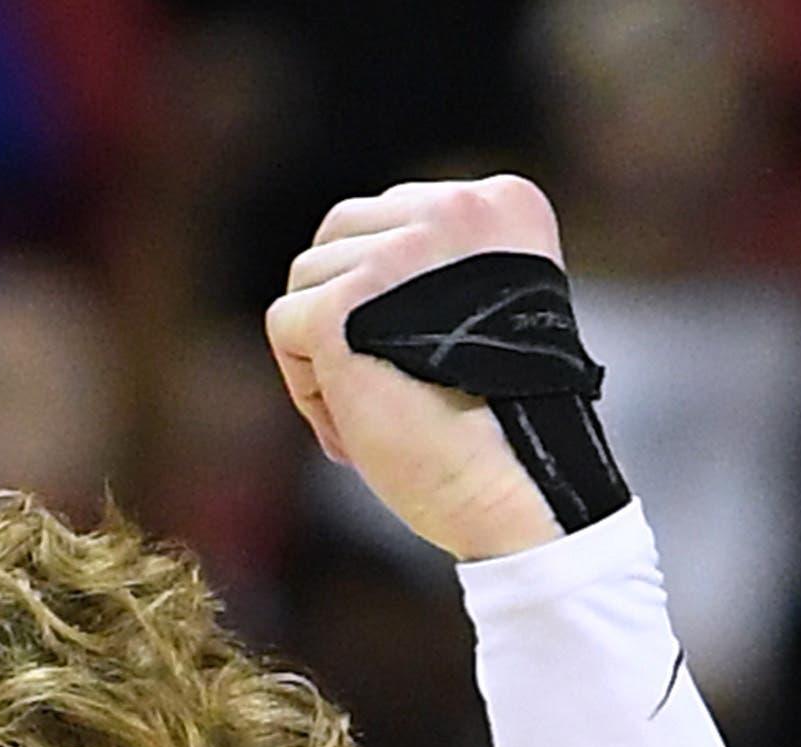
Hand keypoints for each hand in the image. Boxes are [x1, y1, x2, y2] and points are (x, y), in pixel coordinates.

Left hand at [265, 176, 566, 562]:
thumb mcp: (477, 317)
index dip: (383, 295)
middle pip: (341, 234)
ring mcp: (397, 253)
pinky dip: (307, 389)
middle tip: (383, 384)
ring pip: (307, 279)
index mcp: (501, 203)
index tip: (418, 359)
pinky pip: (285, 325)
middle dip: (344, 311)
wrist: (515, 489)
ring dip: (323, 355)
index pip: (393, 217)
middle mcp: (455, 209)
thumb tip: (342, 268)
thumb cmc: (499, 430)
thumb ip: (428, 272)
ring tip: (377, 408)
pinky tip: (357, 424)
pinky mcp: (343, 305)